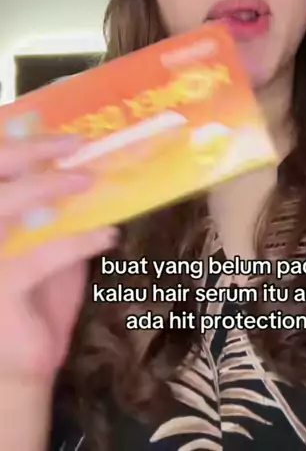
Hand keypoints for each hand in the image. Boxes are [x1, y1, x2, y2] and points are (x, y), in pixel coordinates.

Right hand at [0, 135, 116, 383]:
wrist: (21, 366)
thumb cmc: (33, 300)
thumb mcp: (46, 243)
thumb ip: (53, 208)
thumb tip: (86, 164)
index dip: (14, 142)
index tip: (51, 127)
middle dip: (29, 151)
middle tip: (75, 143)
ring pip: (4, 208)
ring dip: (48, 188)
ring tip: (87, 181)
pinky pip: (38, 256)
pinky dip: (76, 241)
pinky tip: (106, 234)